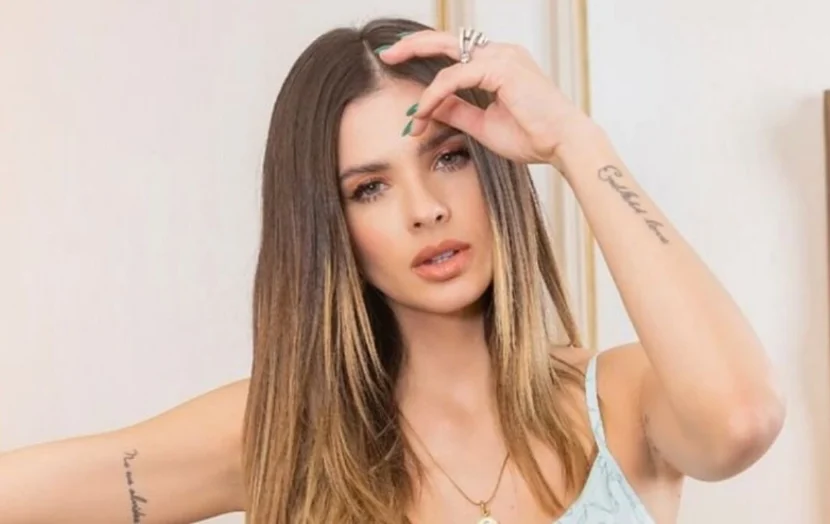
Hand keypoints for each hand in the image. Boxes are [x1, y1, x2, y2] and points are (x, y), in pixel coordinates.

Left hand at [378, 30, 603, 168]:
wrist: (563, 145)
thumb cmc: (532, 137)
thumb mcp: (483, 124)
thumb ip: (457, 111)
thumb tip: (430, 107)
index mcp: (499, 63)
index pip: (455, 53)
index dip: (425, 57)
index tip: (401, 68)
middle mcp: (500, 52)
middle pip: (446, 41)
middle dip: (413, 45)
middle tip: (387, 54)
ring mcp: (501, 56)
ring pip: (447, 61)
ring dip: (424, 91)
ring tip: (409, 116)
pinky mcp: (501, 67)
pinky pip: (454, 78)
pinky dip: (435, 96)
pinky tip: (425, 115)